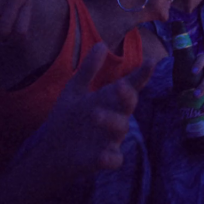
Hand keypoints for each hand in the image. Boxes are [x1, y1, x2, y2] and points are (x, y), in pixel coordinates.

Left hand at [42, 43, 155, 173]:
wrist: (52, 150)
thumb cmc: (68, 118)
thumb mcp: (75, 91)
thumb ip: (88, 70)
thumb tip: (101, 44)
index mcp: (109, 99)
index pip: (130, 85)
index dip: (141, 75)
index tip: (151, 61)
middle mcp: (116, 117)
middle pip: (128, 105)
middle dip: (127, 95)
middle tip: (120, 86)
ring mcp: (111, 138)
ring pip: (121, 128)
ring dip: (111, 120)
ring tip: (95, 114)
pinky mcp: (104, 159)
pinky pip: (114, 159)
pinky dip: (110, 158)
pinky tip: (104, 156)